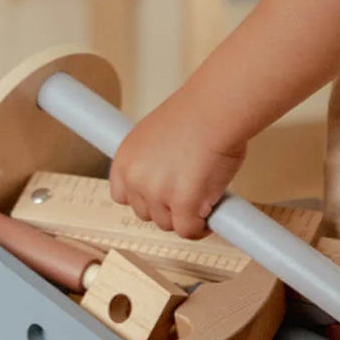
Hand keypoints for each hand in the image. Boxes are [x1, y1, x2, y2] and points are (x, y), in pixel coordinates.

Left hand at [109, 92, 245, 240]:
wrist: (217, 109)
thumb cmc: (199, 113)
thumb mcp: (160, 135)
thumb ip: (157, 161)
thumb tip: (173, 179)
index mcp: (126, 159)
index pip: (123, 195)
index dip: (145, 197)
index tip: (162, 196)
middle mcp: (135, 178)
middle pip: (146, 213)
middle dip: (168, 208)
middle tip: (191, 196)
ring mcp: (157, 194)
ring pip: (168, 224)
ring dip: (186, 218)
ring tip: (205, 203)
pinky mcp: (183, 204)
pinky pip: (189, 230)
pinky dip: (201, 229)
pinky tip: (211, 218)